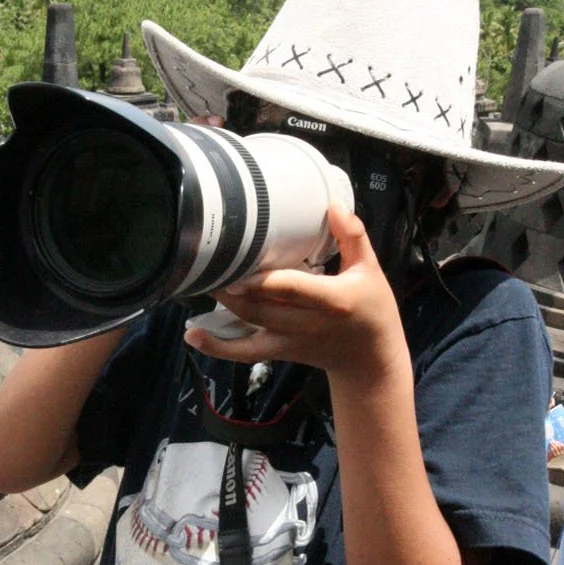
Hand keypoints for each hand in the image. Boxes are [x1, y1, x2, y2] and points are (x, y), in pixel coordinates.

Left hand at [183, 206, 404, 382]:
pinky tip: (192, 336)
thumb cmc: (372, 307)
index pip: (291, 288)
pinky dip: (217, 348)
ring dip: (219, 306)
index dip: (261, 277)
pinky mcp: (278, 352)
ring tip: (198, 279)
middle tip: (208, 257)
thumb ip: (352, 236)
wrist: (369, 359)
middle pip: (260, 307)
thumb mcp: (370, 269)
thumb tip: (332, 205)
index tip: (238, 255)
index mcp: (333, 301)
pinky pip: (244, 353)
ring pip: (248, 327)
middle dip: (231, 286)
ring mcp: (289, 341)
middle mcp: (307, 324)